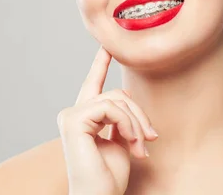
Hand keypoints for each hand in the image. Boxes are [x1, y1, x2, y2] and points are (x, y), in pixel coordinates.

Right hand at [57, 46, 157, 194]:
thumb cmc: (109, 177)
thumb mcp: (122, 141)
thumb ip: (122, 119)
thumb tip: (129, 100)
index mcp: (84, 118)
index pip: (94, 84)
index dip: (100, 64)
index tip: (107, 46)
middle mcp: (73, 114)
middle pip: (117, 93)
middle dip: (138, 114)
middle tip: (151, 138)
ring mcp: (71, 116)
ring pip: (117, 99)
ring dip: (136, 123)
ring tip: (141, 146)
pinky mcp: (74, 121)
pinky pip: (111, 108)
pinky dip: (127, 124)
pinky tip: (131, 142)